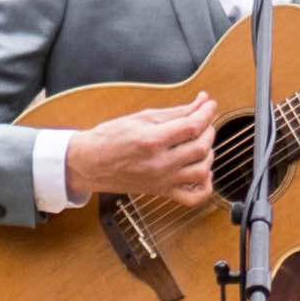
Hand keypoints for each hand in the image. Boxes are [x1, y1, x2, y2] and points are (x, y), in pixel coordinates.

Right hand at [70, 96, 219, 205]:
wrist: (89, 163)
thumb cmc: (110, 138)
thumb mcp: (141, 117)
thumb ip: (175, 112)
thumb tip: (200, 103)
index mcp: (152, 141)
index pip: (192, 126)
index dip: (206, 113)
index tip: (209, 104)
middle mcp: (159, 163)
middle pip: (200, 147)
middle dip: (208, 129)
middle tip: (203, 120)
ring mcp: (162, 180)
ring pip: (201, 171)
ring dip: (209, 153)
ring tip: (201, 141)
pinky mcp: (161, 191)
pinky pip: (192, 197)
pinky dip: (205, 186)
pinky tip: (203, 172)